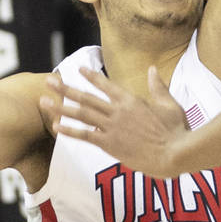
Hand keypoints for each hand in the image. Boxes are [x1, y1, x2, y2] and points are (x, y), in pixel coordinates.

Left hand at [39, 65, 190, 177]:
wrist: (175, 152)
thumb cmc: (176, 129)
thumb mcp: (169, 103)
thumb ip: (158, 86)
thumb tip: (152, 69)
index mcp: (131, 99)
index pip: (106, 85)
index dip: (91, 76)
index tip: (77, 69)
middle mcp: (118, 110)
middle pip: (86, 97)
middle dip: (65, 88)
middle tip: (49, 80)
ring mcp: (113, 127)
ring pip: (82, 114)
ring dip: (61, 107)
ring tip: (44, 100)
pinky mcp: (111, 144)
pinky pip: (86, 136)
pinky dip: (70, 130)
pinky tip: (56, 126)